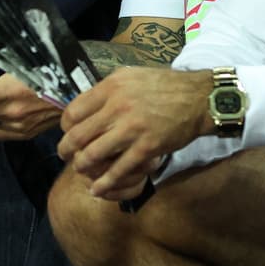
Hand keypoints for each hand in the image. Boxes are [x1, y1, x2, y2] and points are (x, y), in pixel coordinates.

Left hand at [56, 66, 211, 199]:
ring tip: (81, 170)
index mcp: (111, 87)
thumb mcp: (131, 76)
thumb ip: (107, 90)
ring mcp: (132, 129)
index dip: (66, 127)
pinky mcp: (147, 147)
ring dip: (82, 167)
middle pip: (76, 136)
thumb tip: (86, 105)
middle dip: (66, 150)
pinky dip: (104, 183)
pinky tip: (98, 189)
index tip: (68, 133)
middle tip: (65, 156)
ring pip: (92, 155)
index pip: (73, 112)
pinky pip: (118, 170)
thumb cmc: (165, 86)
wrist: (199, 98)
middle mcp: (118, 106)